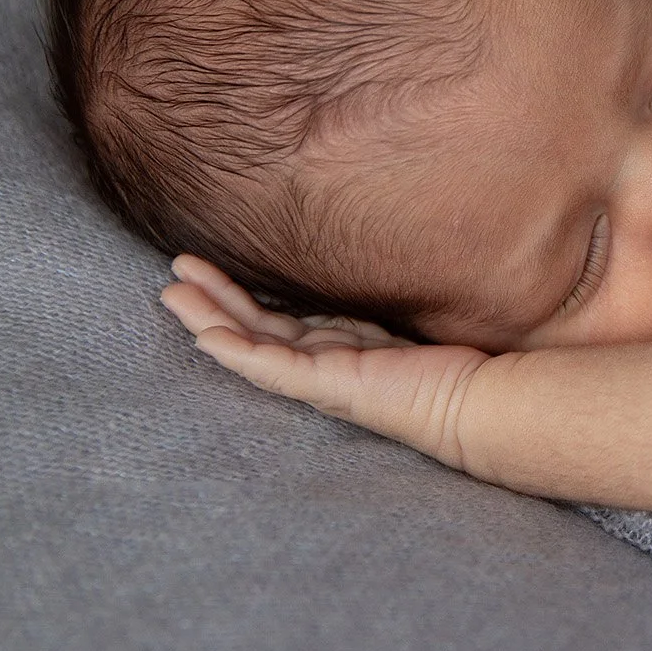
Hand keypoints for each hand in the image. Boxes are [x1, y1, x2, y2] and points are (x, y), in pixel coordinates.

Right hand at [160, 254, 489, 472]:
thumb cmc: (460, 364)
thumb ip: (397, 294)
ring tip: (171, 292)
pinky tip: (206, 336)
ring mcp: (323, 380)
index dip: (247, 298)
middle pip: (257, 330)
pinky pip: (272, 367)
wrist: (480, 403)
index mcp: (345, 348)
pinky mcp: (329, 388)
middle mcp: (326, 365)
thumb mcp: (418, 317)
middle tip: (174, 274)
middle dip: (215, 302)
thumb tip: (402, 246)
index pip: (284, 322)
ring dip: (210, 319)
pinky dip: (236, 351)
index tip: (218, 272)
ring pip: (252, 347)